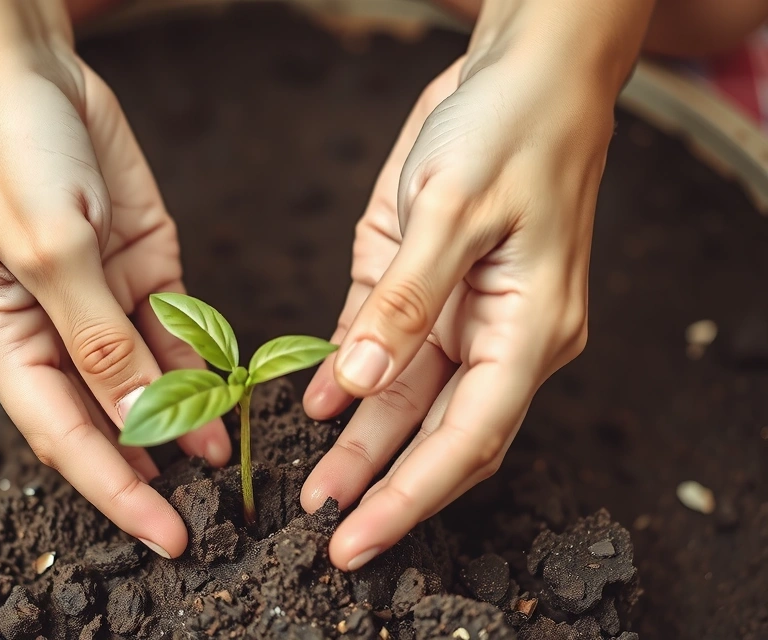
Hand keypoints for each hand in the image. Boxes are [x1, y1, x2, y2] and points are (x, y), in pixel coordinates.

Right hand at [0, 10, 229, 557]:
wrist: (21, 65)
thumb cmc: (5, 149)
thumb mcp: (50, 246)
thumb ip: (97, 338)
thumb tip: (139, 418)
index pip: (62, 437)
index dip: (115, 492)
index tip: (166, 536)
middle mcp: (44, 331)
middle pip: (103, 418)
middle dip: (153, 463)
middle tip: (210, 507)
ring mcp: (92, 300)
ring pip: (143, 379)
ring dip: (186, 417)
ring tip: (228, 455)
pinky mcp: (134, 266)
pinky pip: (170, 330)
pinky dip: (197, 362)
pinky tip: (227, 393)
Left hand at [301, 48, 614, 569]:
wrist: (522, 69)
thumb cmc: (513, 126)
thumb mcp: (452, 206)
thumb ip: (403, 301)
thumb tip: (357, 384)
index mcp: (530, 327)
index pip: (472, 437)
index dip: (414, 495)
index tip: (362, 536)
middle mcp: (500, 333)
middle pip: (438, 431)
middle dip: (384, 484)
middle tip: (328, 530)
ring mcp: (458, 312)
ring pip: (406, 397)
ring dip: (360, 440)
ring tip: (314, 484)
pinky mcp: (417, 284)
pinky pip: (381, 345)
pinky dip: (347, 374)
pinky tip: (316, 401)